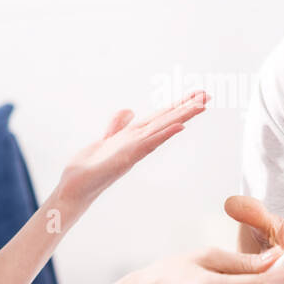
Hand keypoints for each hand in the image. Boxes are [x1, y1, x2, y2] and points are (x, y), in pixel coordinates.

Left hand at [56, 91, 208, 209]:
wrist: (75, 188)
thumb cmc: (90, 169)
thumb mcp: (104, 140)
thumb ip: (117, 125)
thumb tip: (129, 110)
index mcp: (135, 137)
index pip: (160, 117)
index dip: (177, 105)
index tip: (196, 94)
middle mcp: (139, 142)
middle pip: (166, 121)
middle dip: (187, 108)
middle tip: (208, 95)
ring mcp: (134, 150)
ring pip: (163, 129)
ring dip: (183, 116)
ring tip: (202, 105)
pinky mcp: (127, 158)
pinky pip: (150, 144)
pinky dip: (165, 135)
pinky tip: (180, 126)